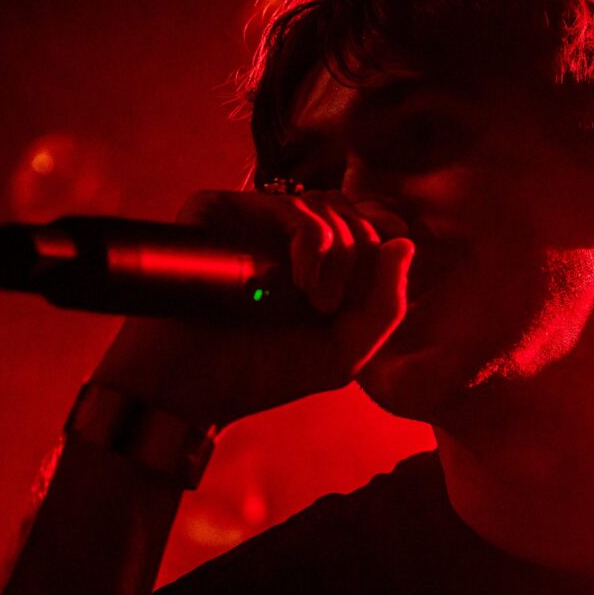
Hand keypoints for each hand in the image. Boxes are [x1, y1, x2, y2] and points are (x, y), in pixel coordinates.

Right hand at [89, 189, 413, 430]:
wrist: (188, 389)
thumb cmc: (262, 372)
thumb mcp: (343, 351)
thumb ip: (385, 306)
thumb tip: (405, 241)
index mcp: (311, 258)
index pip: (364, 220)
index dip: (383, 230)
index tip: (385, 261)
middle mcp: (280, 231)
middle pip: (351, 212)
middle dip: (362, 256)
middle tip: (336, 306)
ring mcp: (249, 218)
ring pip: (325, 205)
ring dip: (340, 254)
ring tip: (318, 303)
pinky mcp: (219, 210)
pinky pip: (286, 205)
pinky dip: (309, 242)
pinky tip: (298, 283)